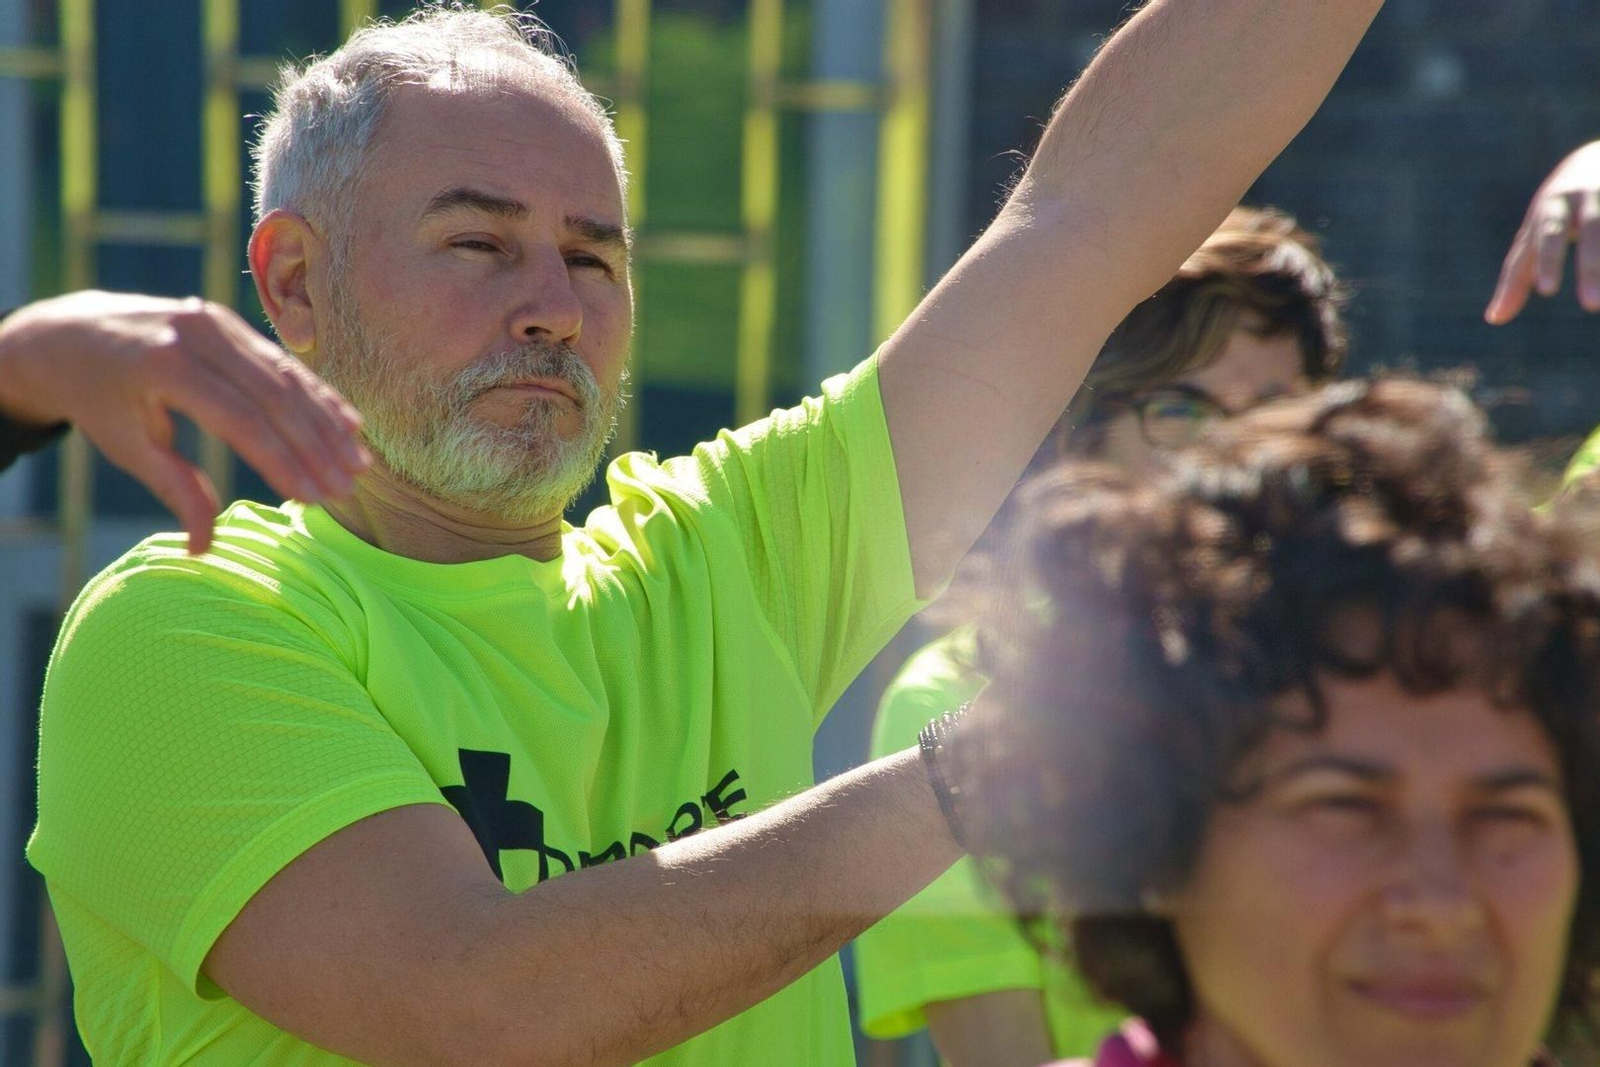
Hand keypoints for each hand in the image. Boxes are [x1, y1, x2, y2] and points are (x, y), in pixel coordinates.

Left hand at [0, 290, 369, 552]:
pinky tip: (349, 426)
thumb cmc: (100, 398)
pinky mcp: (231, 322)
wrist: (73, 331)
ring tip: (358, 466)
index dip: (283, 461)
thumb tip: (203, 548)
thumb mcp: (125, 446)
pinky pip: (283, 362)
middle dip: (316, 447)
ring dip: (328, 424)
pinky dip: (318, 395)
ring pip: (287, 377)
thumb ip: (174, 487)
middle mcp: (197, 334)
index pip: (240, 419)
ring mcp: (218, 322)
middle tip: (348, 489)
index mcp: (164, 364)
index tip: (313, 499)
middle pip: (274, 397)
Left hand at [1486, 140, 1599, 323]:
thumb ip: (1516, 276)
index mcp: (1552, 208)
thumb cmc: (1555, 210)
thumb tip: (1494, 319)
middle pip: (1593, 228)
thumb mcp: (1532, 237)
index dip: (1549, 261)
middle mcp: (1587, 197)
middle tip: (1591, 305)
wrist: (1595, 158)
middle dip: (1591, 264)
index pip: (1549, 236)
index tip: (1547, 290)